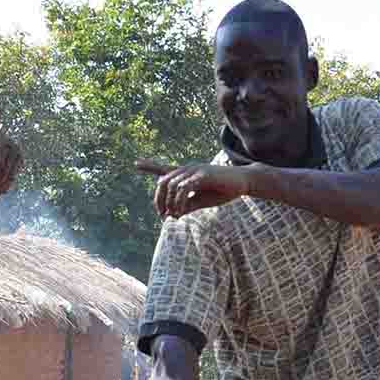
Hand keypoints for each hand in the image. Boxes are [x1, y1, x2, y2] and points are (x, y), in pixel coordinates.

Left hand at [138, 160, 254, 217]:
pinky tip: (180, 210)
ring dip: (169, 203)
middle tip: (162, 215)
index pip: (165, 169)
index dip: (150, 166)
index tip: (136, 164)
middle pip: (163, 182)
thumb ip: (187, 206)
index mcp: (186, 174)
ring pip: (171, 185)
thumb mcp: (202, 201)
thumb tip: (172, 215)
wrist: (243, 182)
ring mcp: (195, 170)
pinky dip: (179, 201)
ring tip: (174, 216)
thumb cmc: (223, 191)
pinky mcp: (203, 174)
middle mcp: (188, 169)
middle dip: (159, 200)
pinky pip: (184, 187)